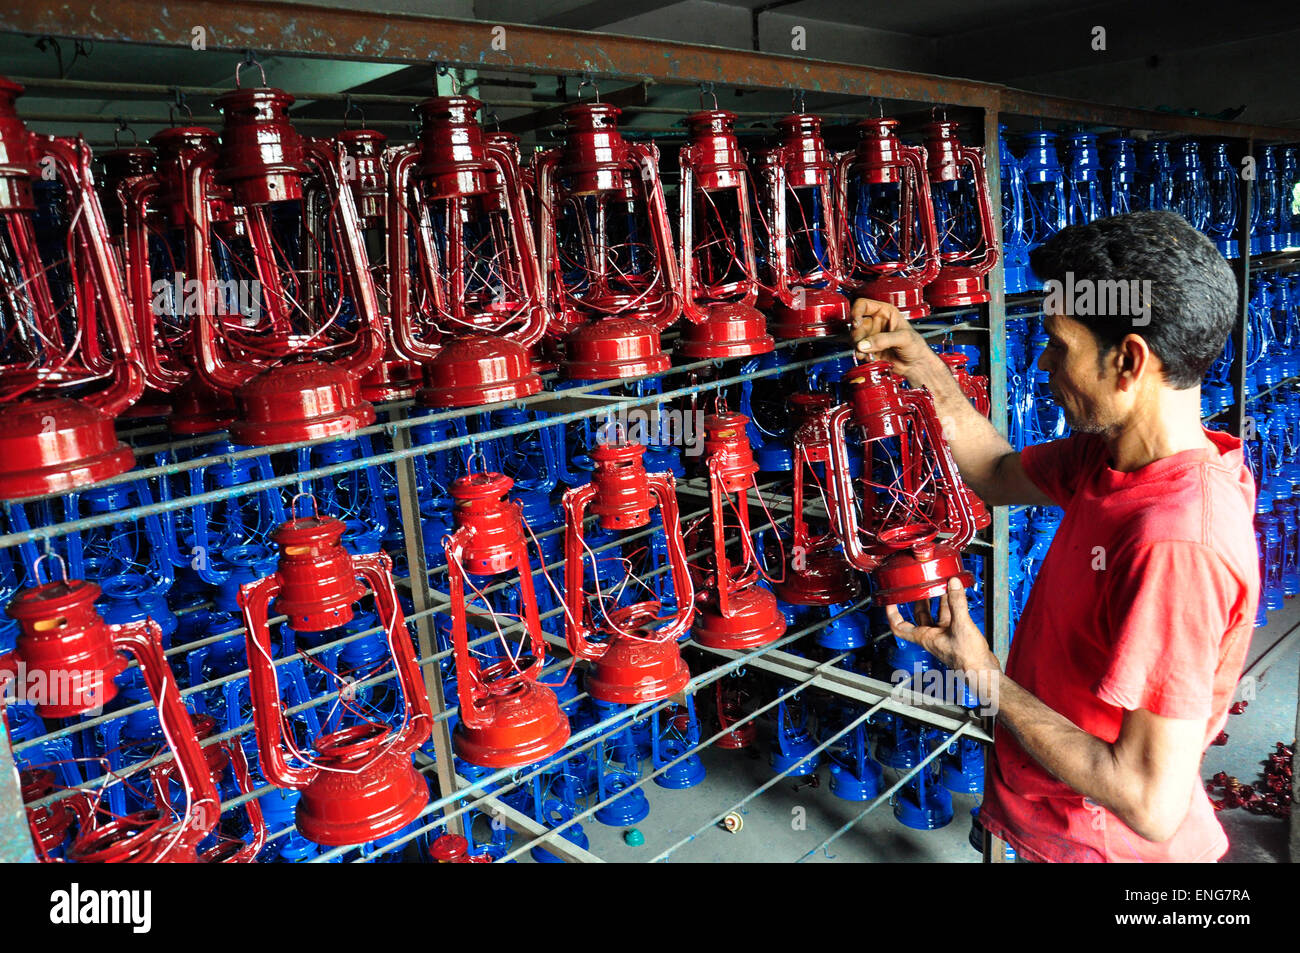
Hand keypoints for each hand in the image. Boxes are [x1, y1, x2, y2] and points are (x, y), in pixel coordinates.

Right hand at [850, 297, 938, 383]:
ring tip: (864, 353)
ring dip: (857, 346)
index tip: (856, 323)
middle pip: (857, 324)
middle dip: (857, 335)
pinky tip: (867, 357)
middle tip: (861, 344)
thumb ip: (883, 340)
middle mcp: (876, 322)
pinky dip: (860, 354)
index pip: (864, 305)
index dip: (856, 312)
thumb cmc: (916, 346)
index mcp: (885, 312)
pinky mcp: (869, 349)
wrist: (916, 365)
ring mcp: (872, 336)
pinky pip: (858, 349)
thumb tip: (864, 344)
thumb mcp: (903, 338)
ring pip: (855, 337)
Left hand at [885, 578, 999, 678]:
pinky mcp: (955, 636)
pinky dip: (950, 607)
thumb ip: (957, 603)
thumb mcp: (961, 625)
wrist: (982, 671)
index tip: (890, 601)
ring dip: (937, 602)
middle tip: (919, 588)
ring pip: (936, 616)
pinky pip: (948, 618)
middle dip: (919, 601)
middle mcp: (931, 637)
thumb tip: (953, 585)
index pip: (899, 626)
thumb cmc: (968, 659)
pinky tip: (956, 598)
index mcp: (925, 637)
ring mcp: (943, 636)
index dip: (892, 614)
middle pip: (919, 617)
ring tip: (939, 587)